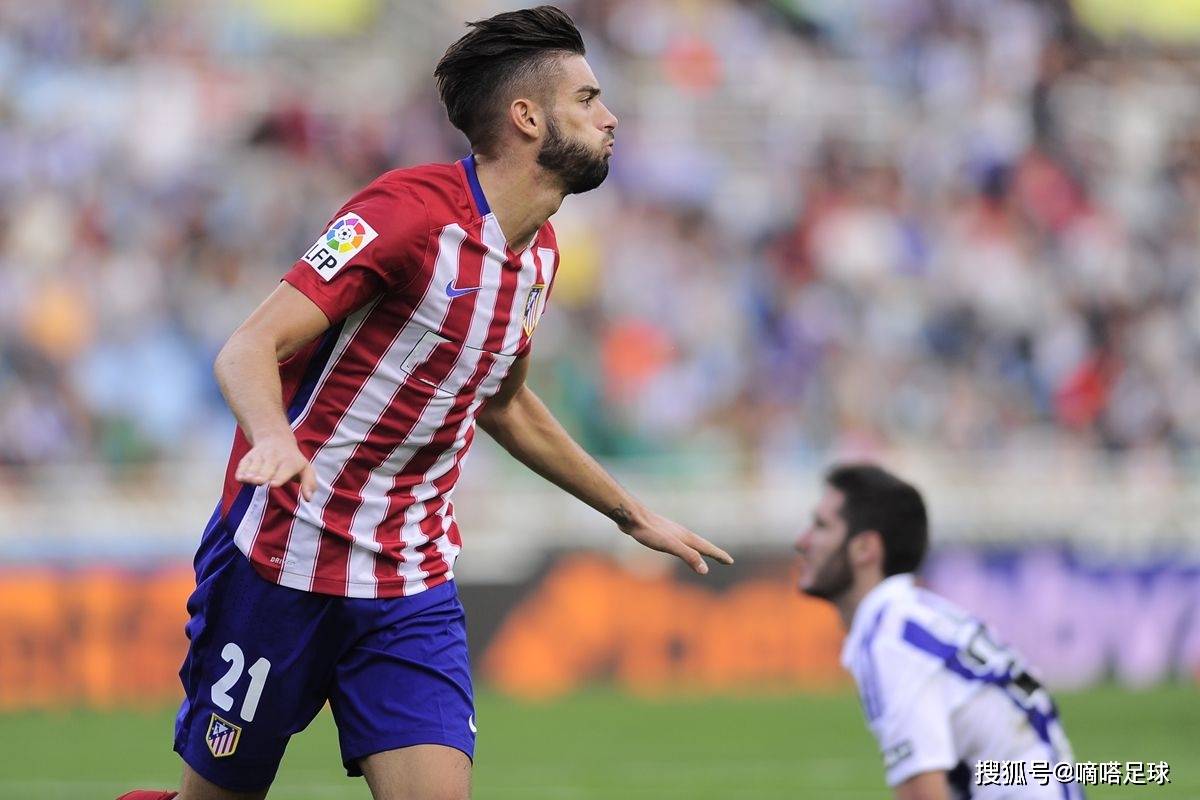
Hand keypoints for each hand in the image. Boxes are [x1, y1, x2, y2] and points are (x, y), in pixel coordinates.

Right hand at [235, 430, 317, 500]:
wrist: (276, 438)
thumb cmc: (293, 460)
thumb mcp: (306, 469)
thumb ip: (309, 484)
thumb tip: (309, 499)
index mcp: (290, 461)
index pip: (284, 469)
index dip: (279, 477)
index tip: (273, 484)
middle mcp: (275, 457)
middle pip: (267, 467)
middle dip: (263, 474)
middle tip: (259, 481)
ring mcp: (261, 455)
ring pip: (254, 465)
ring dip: (250, 473)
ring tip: (248, 480)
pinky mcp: (249, 456)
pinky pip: (244, 463)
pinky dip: (241, 470)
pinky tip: (240, 478)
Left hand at [612, 505, 733, 574]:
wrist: (631, 517)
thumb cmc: (650, 532)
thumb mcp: (671, 546)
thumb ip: (688, 556)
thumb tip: (705, 570)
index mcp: (686, 537)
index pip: (707, 548)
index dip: (719, 555)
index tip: (730, 561)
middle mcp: (682, 533)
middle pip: (702, 545)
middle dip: (713, 553)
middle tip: (724, 559)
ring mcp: (672, 532)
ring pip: (690, 542)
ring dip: (700, 549)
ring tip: (704, 554)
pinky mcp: (661, 532)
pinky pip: (678, 542)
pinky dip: (685, 547)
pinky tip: (677, 546)